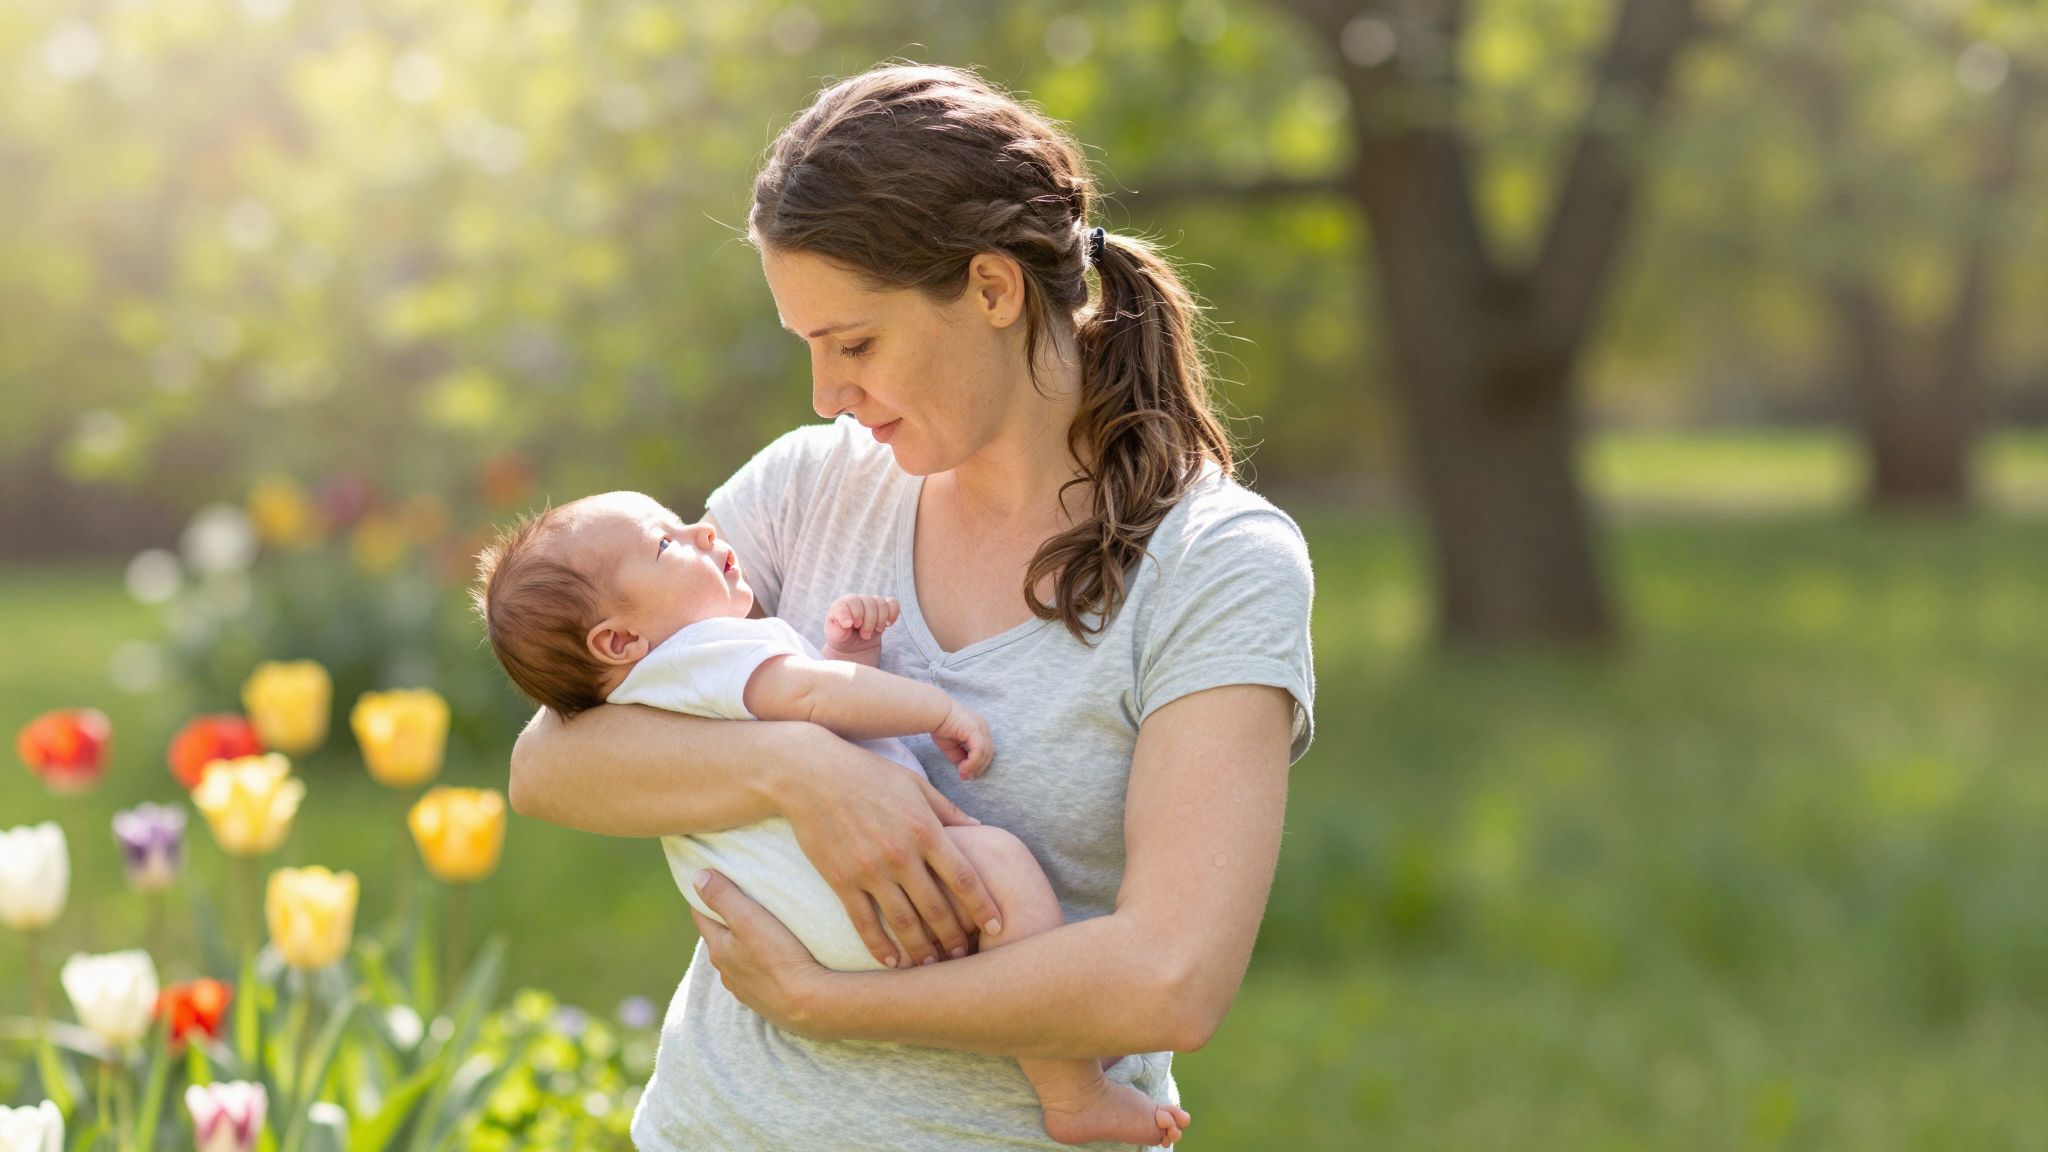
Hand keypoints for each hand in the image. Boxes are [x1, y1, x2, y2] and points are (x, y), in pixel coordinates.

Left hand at [688, 869, 834, 1037]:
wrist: (808, 1004)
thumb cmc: (779, 956)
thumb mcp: (748, 917)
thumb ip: (722, 896)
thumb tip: (696, 876)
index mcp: (718, 949)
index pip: (701, 916)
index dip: (704, 896)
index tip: (712, 880)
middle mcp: (726, 972)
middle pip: (720, 939)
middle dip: (726, 920)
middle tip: (742, 899)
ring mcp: (745, 990)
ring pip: (738, 960)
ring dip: (744, 945)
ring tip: (762, 930)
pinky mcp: (765, 1001)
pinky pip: (756, 977)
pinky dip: (761, 965)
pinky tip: (776, 960)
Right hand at [779, 732, 1004, 968]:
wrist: (810, 774)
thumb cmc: (868, 774)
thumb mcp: (915, 785)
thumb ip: (949, 811)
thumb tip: (980, 830)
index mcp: (925, 830)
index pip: (964, 878)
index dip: (984, 907)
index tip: (997, 929)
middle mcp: (901, 854)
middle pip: (937, 908)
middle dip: (955, 937)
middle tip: (965, 956)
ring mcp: (870, 870)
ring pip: (903, 922)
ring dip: (921, 949)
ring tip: (933, 966)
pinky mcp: (841, 880)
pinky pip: (864, 922)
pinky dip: (879, 946)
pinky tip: (892, 962)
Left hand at [824, 594, 899, 654]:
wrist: (852, 646)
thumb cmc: (842, 639)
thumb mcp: (835, 637)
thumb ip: (837, 630)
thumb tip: (847, 623)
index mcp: (841, 605)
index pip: (850, 602)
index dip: (854, 614)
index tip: (851, 626)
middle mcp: (856, 600)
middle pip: (868, 603)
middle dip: (868, 622)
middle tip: (864, 635)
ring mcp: (870, 603)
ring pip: (881, 604)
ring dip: (880, 621)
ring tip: (875, 631)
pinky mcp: (883, 608)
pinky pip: (893, 603)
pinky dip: (893, 614)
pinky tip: (888, 624)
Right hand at [933, 700, 993, 778]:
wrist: (933, 713)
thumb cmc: (940, 726)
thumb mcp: (953, 747)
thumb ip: (961, 758)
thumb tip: (966, 772)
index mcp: (980, 729)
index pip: (986, 751)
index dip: (979, 765)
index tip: (968, 775)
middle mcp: (983, 728)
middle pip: (989, 753)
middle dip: (979, 768)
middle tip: (967, 777)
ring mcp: (981, 728)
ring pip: (985, 754)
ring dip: (975, 767)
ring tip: (963, 773)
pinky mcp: (976, 730)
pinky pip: (979, 751)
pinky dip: (972, 763)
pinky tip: (962, 768)